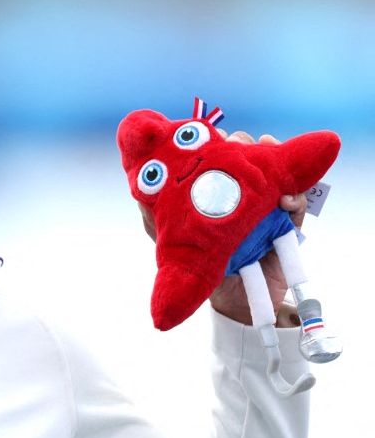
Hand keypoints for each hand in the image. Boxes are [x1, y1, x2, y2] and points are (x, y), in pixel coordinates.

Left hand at [136, 131, 306, 326]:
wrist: (237, 302)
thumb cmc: (203, 267)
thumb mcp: (172, 243)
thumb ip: (155, 219)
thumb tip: (139, 195)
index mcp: (214, 192)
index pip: (216, 156)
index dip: (215, 142)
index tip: (212, 136)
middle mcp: (240, 194)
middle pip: (246, 156)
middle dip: (243, 144)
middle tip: (239, 143)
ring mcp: (266, 206)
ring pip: (274, 171)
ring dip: (273, 157)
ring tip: (268, 150)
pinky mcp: (288, 225)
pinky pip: (297, 205)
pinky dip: (295, 198)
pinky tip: (286, 199)